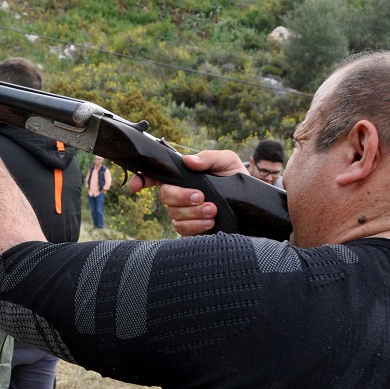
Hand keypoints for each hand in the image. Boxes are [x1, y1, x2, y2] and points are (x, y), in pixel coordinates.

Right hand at [129, 150, 245, 236]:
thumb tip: (189, 161)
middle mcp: (180, 194)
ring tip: (212, 210)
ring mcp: (184, 213)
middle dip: (181, 197)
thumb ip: (209, 157)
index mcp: (183, 176)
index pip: (156, 176)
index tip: (136, 186)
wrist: (253, 203)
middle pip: (165, 196)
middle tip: (201, 196)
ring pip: (174, 214)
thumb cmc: (236, 178)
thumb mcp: (227, 161)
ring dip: (193, 213)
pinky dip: (196, 226)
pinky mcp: (192, 229)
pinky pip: (183, 230)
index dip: (141, 179)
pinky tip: (211, 222)